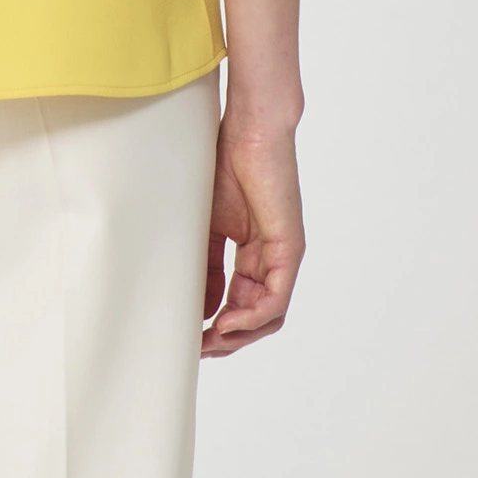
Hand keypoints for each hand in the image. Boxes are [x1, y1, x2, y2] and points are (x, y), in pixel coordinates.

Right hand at [202, 119, 304, 357]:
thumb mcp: (207, 225)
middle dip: (226, 339)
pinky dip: (251, 317)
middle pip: (255, 318)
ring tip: (208, 341)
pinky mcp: (290, 249)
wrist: (250, 129)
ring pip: (268, 316)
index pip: (239, 303)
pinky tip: (226, 323)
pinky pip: (276, 298)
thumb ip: (207, 267)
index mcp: (253, 253)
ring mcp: (283, 256)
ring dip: (238, 336)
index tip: (188, 337)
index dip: (215, 326)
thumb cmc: (226, 163)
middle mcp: (272, 259)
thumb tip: (201, 308)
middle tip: (196, 349)